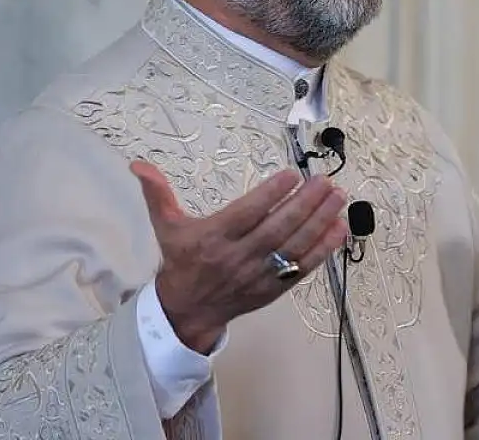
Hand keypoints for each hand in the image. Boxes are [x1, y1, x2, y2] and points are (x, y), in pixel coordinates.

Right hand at [131, 161, 349, 353]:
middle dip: (305, 205)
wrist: (187, 312)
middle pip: (277, 230)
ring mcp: (259, 275)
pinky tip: (340, 228)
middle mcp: (238, 258)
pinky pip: (303, 268)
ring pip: (295, 248)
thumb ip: (157, 194)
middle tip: (325, 181)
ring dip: (320, 222)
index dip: (269, 196)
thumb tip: (138, 165)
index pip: (246, 215)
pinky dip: (324, 249)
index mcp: (212, 239)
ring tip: (338, 198)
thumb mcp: (166, 227)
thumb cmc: (181, 262)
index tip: (291, 175)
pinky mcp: (275, 289)